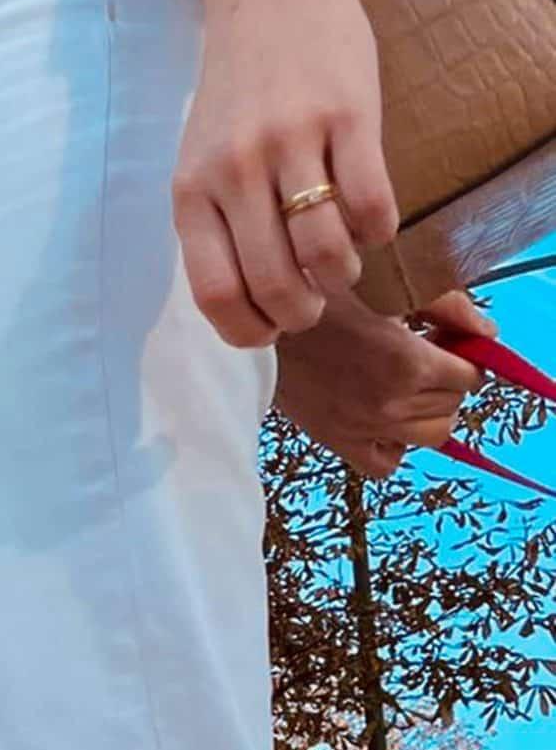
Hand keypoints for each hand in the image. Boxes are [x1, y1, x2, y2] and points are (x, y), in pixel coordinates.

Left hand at [176, 0, 397, 349]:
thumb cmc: (239, 87)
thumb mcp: (202, 159)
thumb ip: (217, 223)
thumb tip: (249, 305)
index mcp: (192, 190)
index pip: (216, 294)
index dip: (250, 331)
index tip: (271, 329)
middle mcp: (235, 170)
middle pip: (276, 283)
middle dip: (303, 313)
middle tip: (316, 304)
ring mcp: (291, 142)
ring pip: (325, 252)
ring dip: (343, 275)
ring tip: (343, 264)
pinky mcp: (346, 114)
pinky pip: (370, 204)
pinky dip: (378, 231)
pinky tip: (371, 222)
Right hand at [272, 288, 491, 473]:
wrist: (263, 320)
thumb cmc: (322, 291)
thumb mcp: (389, 285)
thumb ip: (448, 306)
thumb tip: (487, 333)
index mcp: (407, 361)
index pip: (470, 375)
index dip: (466, 355)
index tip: (447, 340)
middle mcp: (390, 403)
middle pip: (453, 405)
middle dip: (449, 379)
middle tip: (427, 355)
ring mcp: (365, 429)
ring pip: (432, 436)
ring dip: (430, 410)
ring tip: (409, 385)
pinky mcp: (339, 442)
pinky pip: (387, 464)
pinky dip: (396, 446)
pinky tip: (387, 418)